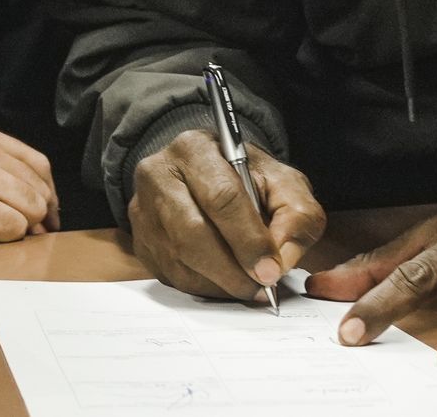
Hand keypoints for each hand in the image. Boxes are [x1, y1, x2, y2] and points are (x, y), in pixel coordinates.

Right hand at [0, 121, 58, 246]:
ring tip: (0, 230)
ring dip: (21, 226)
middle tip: (34, 231)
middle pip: (37, 186)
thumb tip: (34, 195)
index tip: (50, 209)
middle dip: (39, 213)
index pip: (36, 161)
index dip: (48, 189)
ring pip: (30, 208)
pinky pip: (14, 228)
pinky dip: (7, 238)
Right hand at [129, 128, 325, 301]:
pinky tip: (227, 284)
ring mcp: (142, 211)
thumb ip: (296, 214)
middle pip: (191, 232)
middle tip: (261, 287)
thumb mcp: (284, 182)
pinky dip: (204, 288)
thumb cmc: (249, 179)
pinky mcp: (140, 241)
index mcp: (195, 148)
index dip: (248, 239)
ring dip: (219, 283)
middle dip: (232, 269)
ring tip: (249, 288)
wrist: (210, 175)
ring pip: (179, 259)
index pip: (221, 197)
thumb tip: (281, 258)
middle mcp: (158, 175)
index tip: (270, 270)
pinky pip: (171, 276)